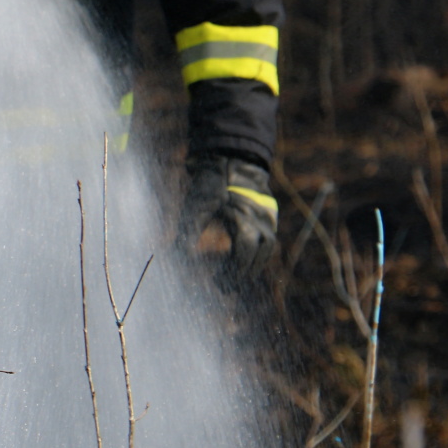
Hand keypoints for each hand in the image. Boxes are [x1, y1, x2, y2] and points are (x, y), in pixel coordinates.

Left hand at [181, 157, 278, 291]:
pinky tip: (242, 261)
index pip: (243, 254)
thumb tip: (177, 261)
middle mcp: (262, 219)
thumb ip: (187, 234)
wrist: (229, 158)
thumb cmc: (209, 184)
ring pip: (268, 250)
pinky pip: (268, 240)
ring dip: (253, 266)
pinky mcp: (270, 214)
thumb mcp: (194, 207)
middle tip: (225, 289)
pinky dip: (257, 253)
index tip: (216, 283)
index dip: (231, 272)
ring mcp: (269, 216)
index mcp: (244, 217)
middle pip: (259, 257)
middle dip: (243, 275)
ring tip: (236, 278)